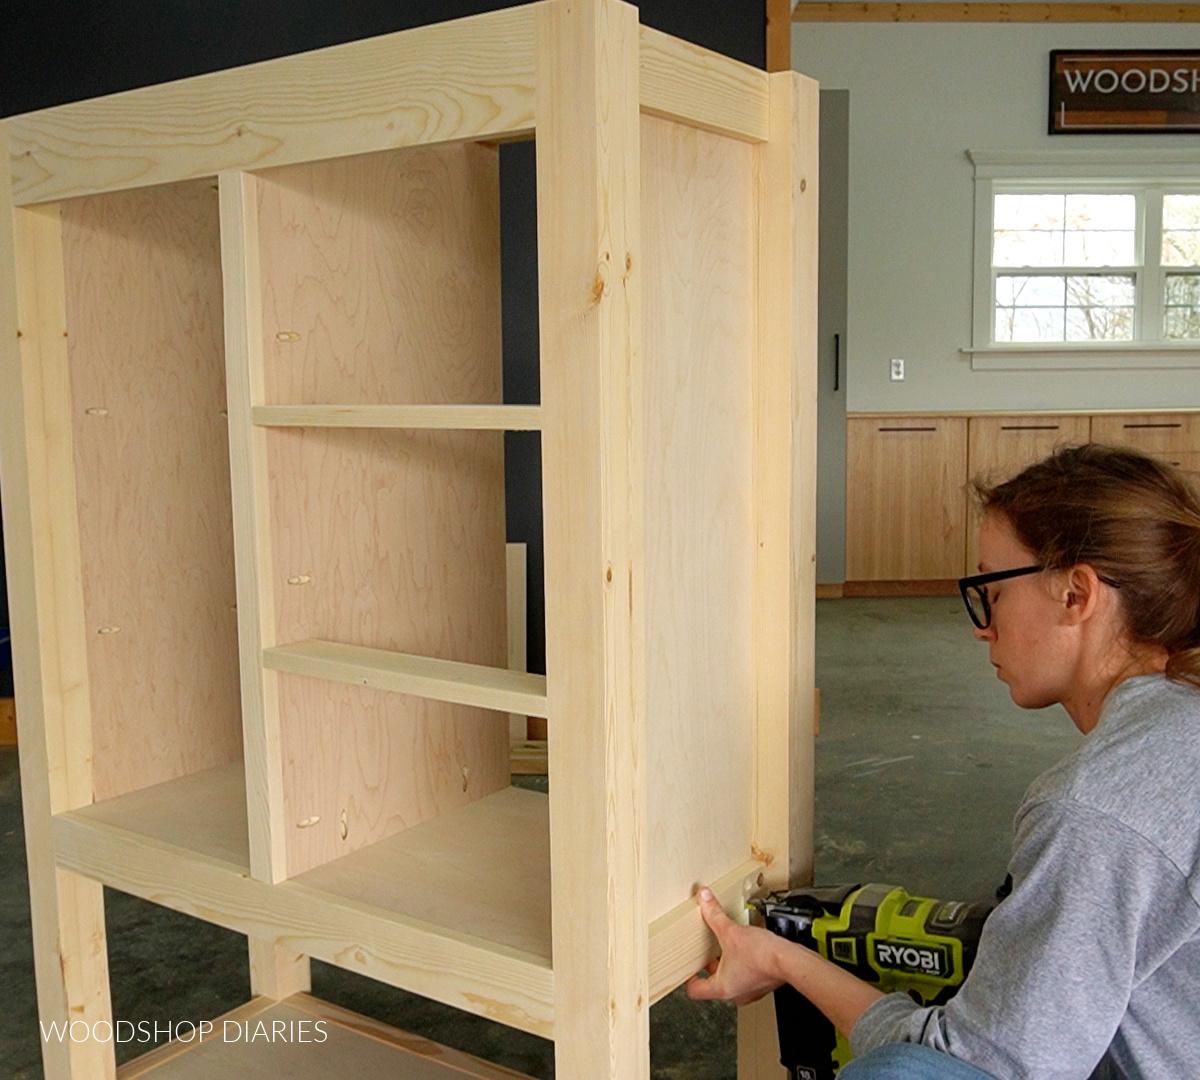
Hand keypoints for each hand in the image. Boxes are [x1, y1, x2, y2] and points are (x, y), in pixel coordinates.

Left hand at [685, 887, 786, 1005]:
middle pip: (712, 981)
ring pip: (730, 977)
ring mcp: (749, 990)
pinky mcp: (762, 983)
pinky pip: (745, 974)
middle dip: (709, 963)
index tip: (687, 967)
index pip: (695, 990)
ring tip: (726, 945)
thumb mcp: (731, 932)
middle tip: (706, 949)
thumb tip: (704, 899)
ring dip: (727, 962)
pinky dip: (741, 962)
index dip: (689, 978)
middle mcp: (735, 994)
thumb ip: (714, 915)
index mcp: (721, 988)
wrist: (790, 961)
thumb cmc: (762, 956)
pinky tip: (745, 948)